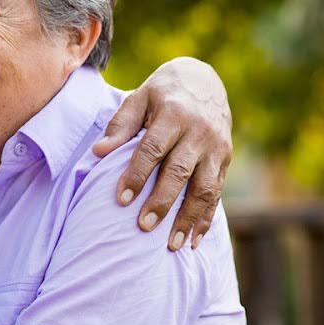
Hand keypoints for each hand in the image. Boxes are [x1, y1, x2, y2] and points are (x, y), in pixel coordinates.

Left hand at [94, 56, 231, 250]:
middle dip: (162, 201)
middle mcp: (199, 131)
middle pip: (180, 171)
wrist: (205, 80)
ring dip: (189, 218)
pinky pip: (218, 193)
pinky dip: (206, 219)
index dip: (137, 174)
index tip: (121, 199)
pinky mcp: (226, 159)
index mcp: (174, 114)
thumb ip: (120, 125)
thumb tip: (97, 152)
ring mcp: (216, 147)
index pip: (153, 148)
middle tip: (143, 227)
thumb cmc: (163, 93)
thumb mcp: (139, 98)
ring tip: (172, 245)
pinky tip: (193, 240)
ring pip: (205, 188)